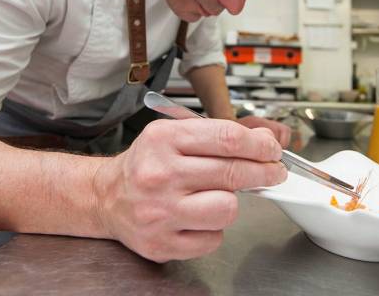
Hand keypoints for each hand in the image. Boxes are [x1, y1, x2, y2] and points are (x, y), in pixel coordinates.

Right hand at [94, 119, 286, 262]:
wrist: (106, 197)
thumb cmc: (146, 164)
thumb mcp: (174, 135)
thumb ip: (218, 135)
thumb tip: (263, 141)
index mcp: (163, 140)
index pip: (227, 139)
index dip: (259, 145)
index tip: (271, 150)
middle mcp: (159, 175)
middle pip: (233, 173)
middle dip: (264, 172)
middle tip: (272, 171)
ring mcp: (160, 212)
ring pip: (227, 209)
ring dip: (231, 202)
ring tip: (219, 196)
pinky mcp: (162, 243)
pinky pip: (213, 239)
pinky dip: (213, 229)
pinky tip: (199, 216)